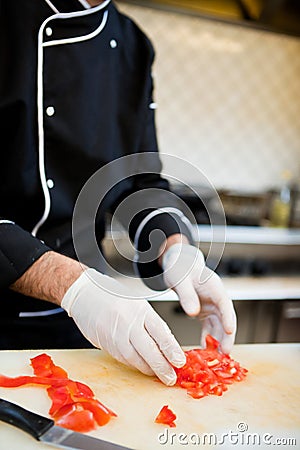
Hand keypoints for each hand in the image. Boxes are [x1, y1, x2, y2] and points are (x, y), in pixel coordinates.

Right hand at [61, 268, 185, 384]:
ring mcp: (115, 333)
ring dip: (147, 368)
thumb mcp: (138, 304)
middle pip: (148, 349)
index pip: (160, 332)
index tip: (180, 361)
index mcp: (140, 309)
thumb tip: (168, 344)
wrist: (85, 294)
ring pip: (134, 357)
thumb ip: (151, 323)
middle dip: (161, 366)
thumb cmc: (114, 297)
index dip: (171, 349)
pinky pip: (122, 358)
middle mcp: (128, 322)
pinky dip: (134, 364)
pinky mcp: (104, 343)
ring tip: (158, 375)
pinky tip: (141, 367)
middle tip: (171, 377)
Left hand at [162, 244, 235, 353]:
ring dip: (219, 341)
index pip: (225, 303)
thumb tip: (193, 313)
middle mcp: (216, 297)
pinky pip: (209, 327)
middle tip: (226, 353)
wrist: (178, 265)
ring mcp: (212, 305)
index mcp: (214, 286)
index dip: (228, 317)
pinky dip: (208, 338)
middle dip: (227, 336)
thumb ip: (187, 295)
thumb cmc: (180, 268)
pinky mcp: (205, 311)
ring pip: (219, 326)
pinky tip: (205, 350)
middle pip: (225, 318)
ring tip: (217, 358)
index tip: (229, 331)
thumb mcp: (180, 280)